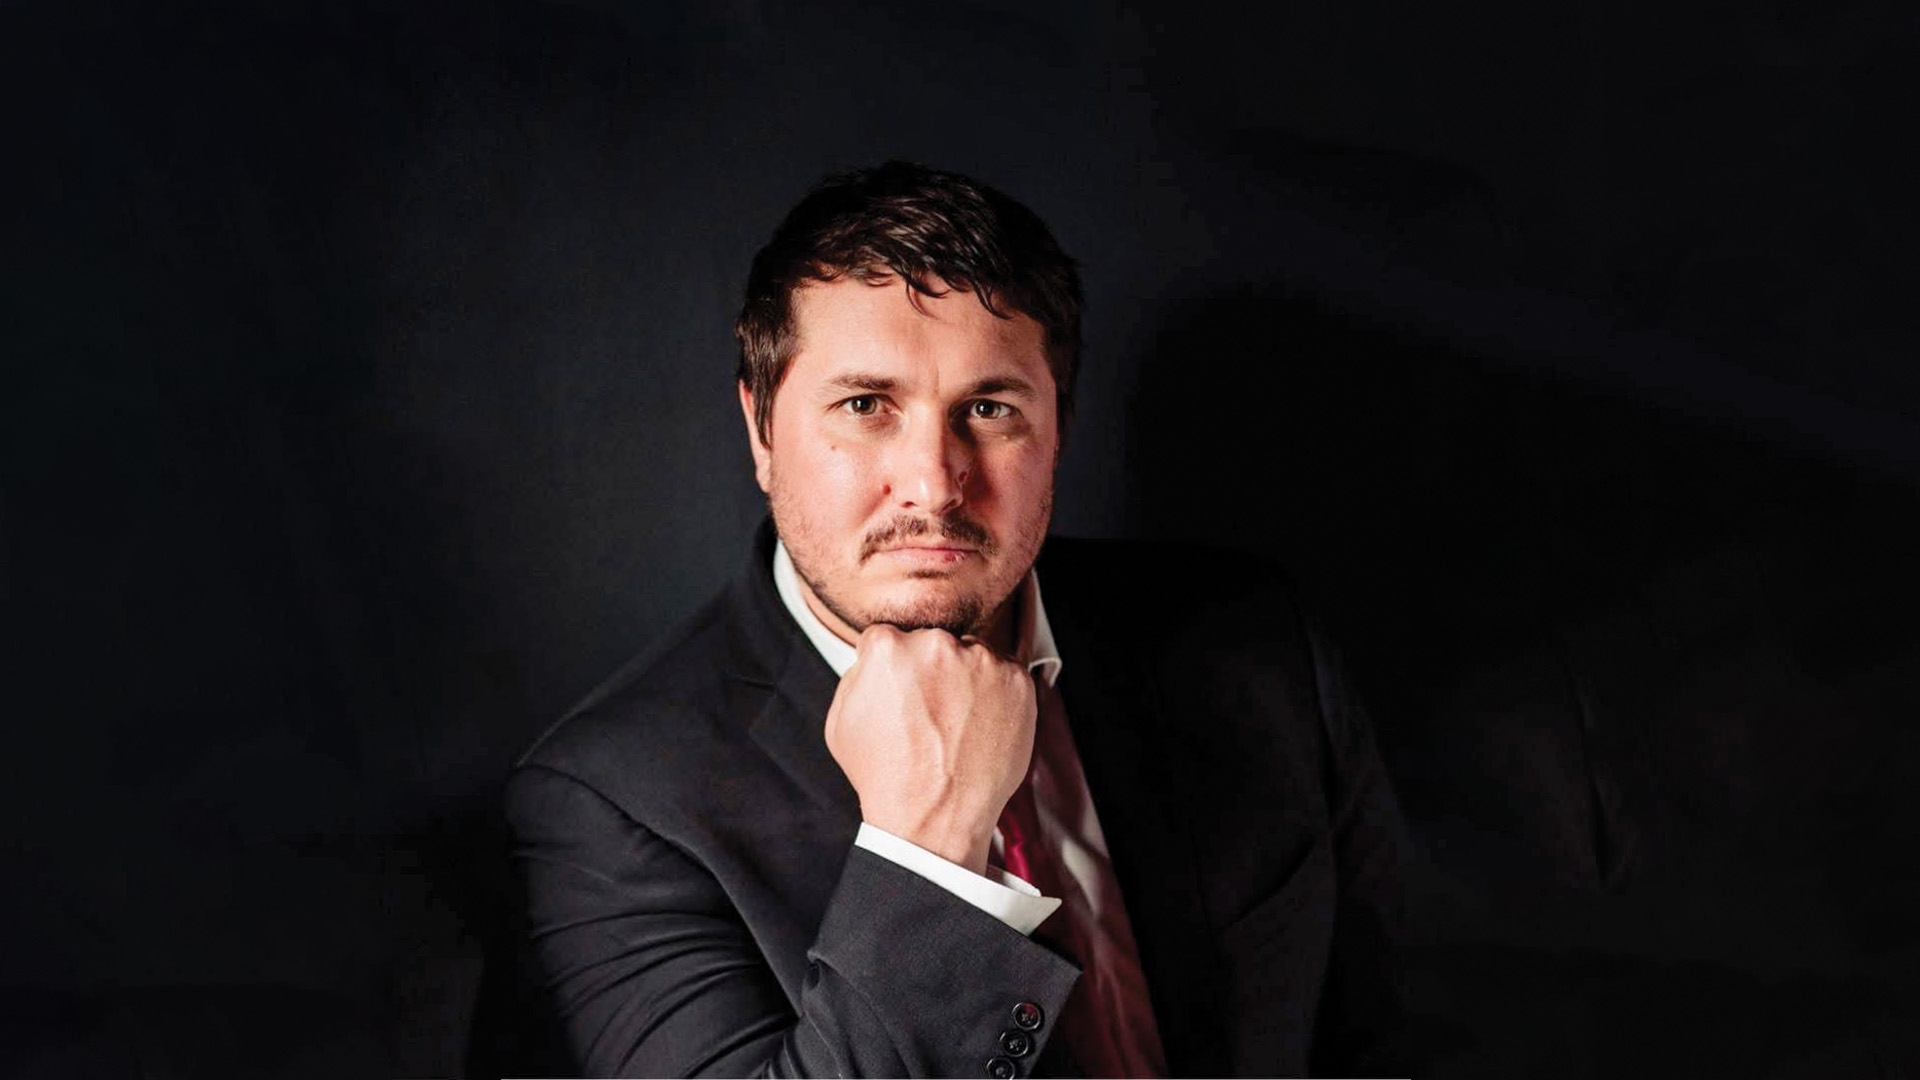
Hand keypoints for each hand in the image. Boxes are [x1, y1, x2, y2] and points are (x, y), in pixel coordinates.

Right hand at [824, 624, 1036, 876]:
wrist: (937, 817)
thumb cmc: (887, 776)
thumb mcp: (842, 721)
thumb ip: (858, 675)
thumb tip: (875, 658)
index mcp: (890, 648)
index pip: (890, 638)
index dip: (893, 669)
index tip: (902, 694)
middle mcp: (938, 644)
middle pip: (934, 643)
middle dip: (931, 671)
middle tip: (931, 714)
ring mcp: (983, 661)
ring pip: (972, 656)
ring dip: (966, 680)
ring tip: (957, 726)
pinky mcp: (1018, 681)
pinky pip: (1006, 675)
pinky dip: (998, 696)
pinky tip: (980, 728)